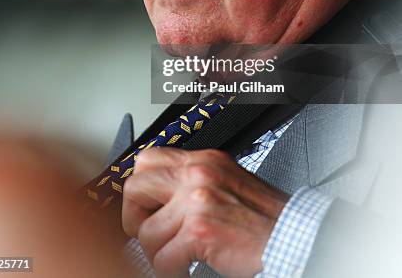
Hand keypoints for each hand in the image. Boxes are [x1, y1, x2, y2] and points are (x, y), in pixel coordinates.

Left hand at [122, 147, 288, 277]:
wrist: (291, 234)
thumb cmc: (259, 215)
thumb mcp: (223, 181)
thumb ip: (190, 181)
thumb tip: (155, 196)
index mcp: (201, 160)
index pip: (147, 159)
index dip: (139, 188)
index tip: (145, 209)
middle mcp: (197, 172)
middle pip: (135, 188)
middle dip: (135, 218)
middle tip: (151, 235)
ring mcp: (197, 199)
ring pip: (146, 232)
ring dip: (158, 253)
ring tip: (179, 257)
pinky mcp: (201, 230)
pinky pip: (163, 259)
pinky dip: (170, 271)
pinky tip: (186, 269)